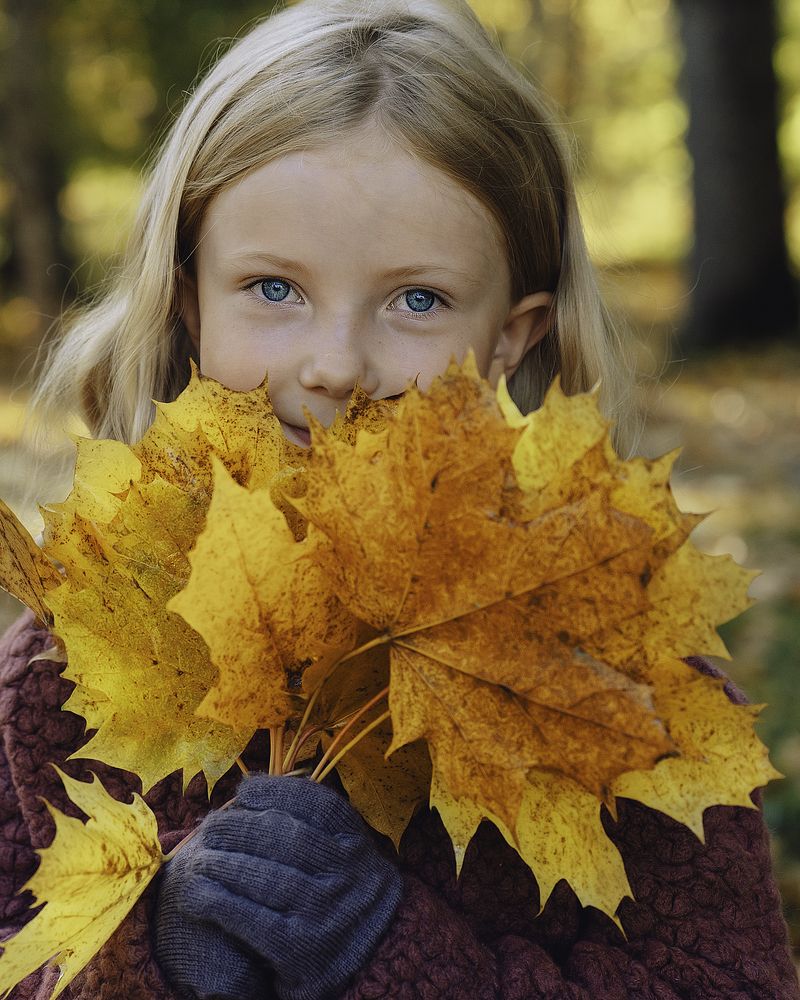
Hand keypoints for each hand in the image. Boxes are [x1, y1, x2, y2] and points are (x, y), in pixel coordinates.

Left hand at [155, 775, 402, 999]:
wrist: (369, 960)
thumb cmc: (339, 891)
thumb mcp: (342, 851)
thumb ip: (309, 821)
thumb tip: (250, 786)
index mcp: (355, 842)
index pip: (317, 804)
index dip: (276, 792)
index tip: (246, 791)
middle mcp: (346, 874)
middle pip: (287, 837)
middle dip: (242, 828)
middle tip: (213, 827)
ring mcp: (325, 912)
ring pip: (266, 878)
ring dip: (225, 864)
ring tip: (202, 859)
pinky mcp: (302, 952)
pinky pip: (253, 921)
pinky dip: (222, 904)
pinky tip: (200, 895)